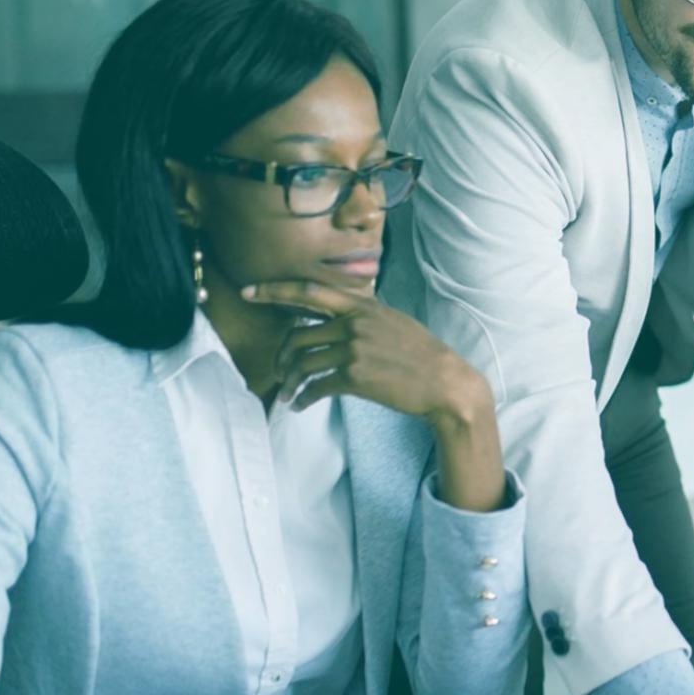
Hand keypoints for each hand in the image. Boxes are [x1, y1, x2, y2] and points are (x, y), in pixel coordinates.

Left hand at [243, 280, 489, 425]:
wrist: (445, 382)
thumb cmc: (421, 354)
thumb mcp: (393, 321)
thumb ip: (363, 315)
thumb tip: (335, 319)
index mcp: (362, 305)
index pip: (308, 291)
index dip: (274, 290)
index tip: (248, 291)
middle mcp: (354, 323)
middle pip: (297, 333)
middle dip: (281, 354)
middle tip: (279, 370)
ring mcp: (354, 349)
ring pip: (302, 361)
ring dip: (288, 380)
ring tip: (286, 392)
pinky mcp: (355, 377)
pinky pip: (315, 386)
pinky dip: (303, 398)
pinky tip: (300, 405)